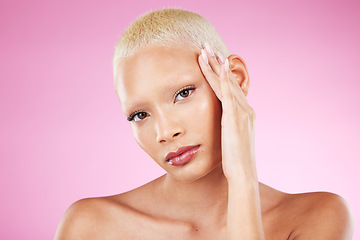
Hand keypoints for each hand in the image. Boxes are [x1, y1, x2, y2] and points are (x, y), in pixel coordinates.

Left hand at [198, 43, 257, 183]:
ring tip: (205, 50)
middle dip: (217, 63)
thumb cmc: (235, 161)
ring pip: (226, 83)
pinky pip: (227, 92)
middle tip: (207, 48)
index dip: (220, 74)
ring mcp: (242, 112)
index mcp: (245, 114)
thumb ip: (228, 129)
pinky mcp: (235, 116)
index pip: (230, 89)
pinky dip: (222, 77)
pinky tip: (218, 63)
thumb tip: (222, 127)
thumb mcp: (232, 140)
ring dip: (215, 65)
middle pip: (228, 81)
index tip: (212, 61)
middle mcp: (246, 109)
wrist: (243, 173)